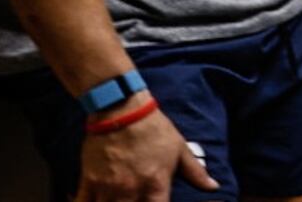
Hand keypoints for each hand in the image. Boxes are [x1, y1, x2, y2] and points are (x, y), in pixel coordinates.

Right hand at [75, 103, 216, 200]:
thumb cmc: (154, 129)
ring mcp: (108, 187)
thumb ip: (196, 172)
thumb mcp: (179, 149)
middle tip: (135, 201)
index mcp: (156, 183)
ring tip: (117, 201)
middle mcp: (131, 190)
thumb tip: (214, 187)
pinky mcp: (88, 181)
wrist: (122, 110)